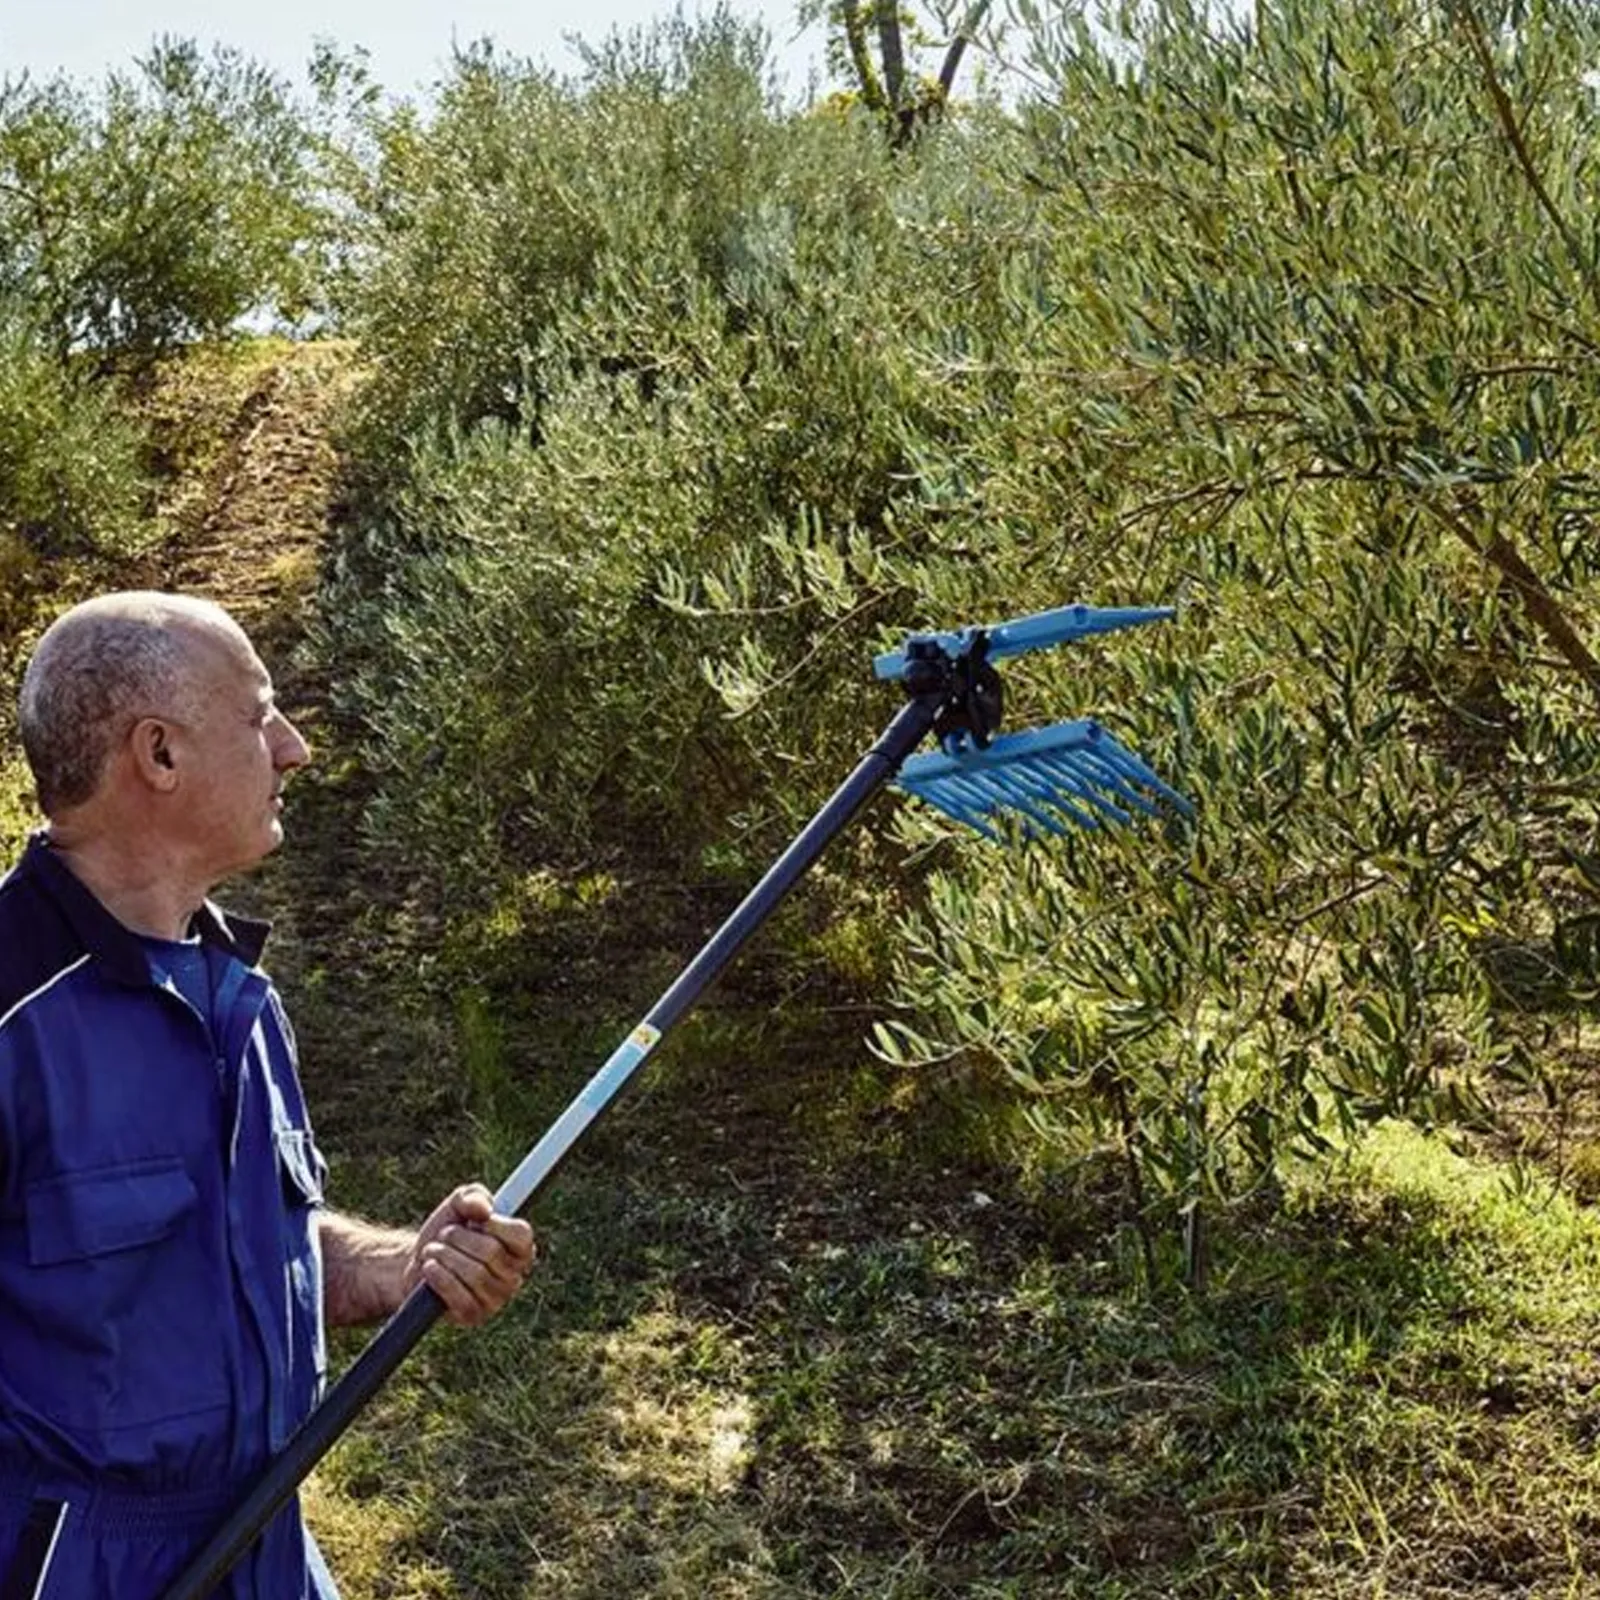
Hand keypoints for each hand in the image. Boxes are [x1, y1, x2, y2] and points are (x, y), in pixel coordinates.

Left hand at [404, 1183, 535, 1326]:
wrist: (418, 1263)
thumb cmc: (447, 1233)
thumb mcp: (458, 1204)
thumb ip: (473, 1196)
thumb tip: (483, 1209)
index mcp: (519, 1249)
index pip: (522, 1235)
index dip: (496, 1224)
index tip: (477, 1220)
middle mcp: (514, 1276)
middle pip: (491, 1252)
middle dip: (459, 1238)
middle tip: (445, 1235)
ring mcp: (496, 1300)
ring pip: (474, 1274)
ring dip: (444, 1257)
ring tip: (433, 1252)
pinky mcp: (474, 1316)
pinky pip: (461, 1297)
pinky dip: (440, 1278)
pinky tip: (430, 1268)